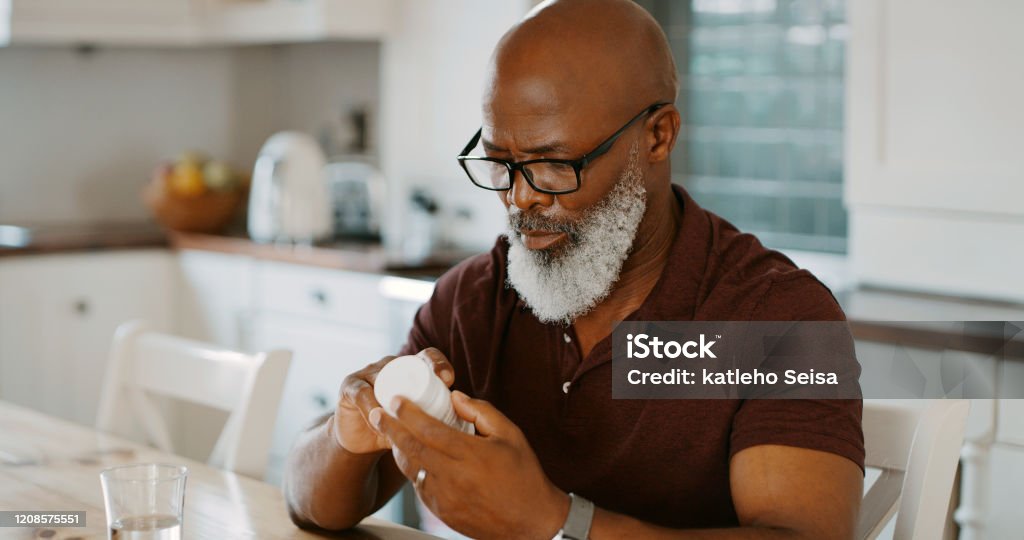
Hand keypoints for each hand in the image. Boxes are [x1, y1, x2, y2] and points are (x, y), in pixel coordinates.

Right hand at [333, 348, 454, 454]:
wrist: (362, 442)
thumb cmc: (398, 429)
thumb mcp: (421, 422)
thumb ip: (440, 418)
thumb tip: (470, 427)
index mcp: (411, 369)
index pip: (428, 357)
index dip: (439, 364)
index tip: (449, 381)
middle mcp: (391, 365)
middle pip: (406, 363)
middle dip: (421, 374)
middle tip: (435, 392)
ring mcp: (369, 373)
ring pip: (384, 378)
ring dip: (395, 398)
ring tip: (405, 418)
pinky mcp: (350, 386)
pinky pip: (362, 393)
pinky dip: (372, 408)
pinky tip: (379, 422)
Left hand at [369, 390, 569, 538]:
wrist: (532, 523)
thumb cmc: (524, 475)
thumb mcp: (510, 435)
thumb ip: (481, 412)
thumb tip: (455, 397)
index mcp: (471, 455)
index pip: (430, 430)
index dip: (408, 414)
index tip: (396, 400)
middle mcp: (454, 477)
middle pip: (412, 448)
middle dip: (390, 429)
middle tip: (376, 414)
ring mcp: (445, 498)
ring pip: (411, 470)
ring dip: (398, 450)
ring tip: (389, 433)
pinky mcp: (442, 512)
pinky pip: (419, 487)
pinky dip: (412, 470)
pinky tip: (412, 458)